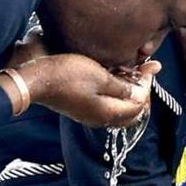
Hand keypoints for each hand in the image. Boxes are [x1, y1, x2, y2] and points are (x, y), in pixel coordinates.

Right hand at [11, 53, 158, 127]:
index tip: (149, 68)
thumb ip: (122, 87)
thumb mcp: (100, 77)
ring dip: (128, 92)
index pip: (139, 104)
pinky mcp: (81, 108)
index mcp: (108, 112)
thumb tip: (139, 93)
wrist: (36, 80)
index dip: (147, 86)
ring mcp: (90, 114)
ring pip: (119, 108)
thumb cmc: (66, 76)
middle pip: (131, 111)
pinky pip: (106, 105)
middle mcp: (101, 118)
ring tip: (131, 73)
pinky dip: (115, 93)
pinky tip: (114, 78)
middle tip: (144, 73)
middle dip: (141, 92)